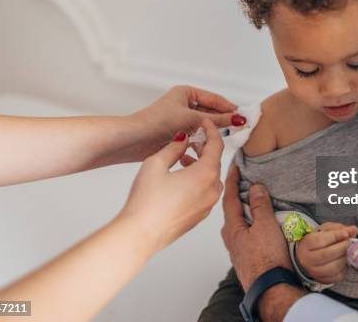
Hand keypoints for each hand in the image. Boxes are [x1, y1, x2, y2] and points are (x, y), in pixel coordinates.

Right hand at [118, 119, 223, 252]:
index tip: (204, 124)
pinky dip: (198, 180)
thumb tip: (183, 140)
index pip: (216, 145)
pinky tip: (181, 178)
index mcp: (205, 174)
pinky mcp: (199, 216)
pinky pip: (205, 192)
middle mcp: (212, 191)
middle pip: (215, 162)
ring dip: (201, 165)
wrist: (141, 234)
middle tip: (192, 139)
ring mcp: (207, 206)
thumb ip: (173, 147)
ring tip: (182, 159)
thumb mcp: (156, 164)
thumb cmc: (147, 202)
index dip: (211, 130)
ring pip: (211, 178)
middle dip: (205, 148)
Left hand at [119, 85, 240, 162]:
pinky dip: (200, 142)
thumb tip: (239, 118)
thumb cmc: (159, 123)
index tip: (244, 117)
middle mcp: (183, 104)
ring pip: (203, 127)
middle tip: (238, 130)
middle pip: (210, 113)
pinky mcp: (176, 134)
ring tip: (221, 141)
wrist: (135, 140)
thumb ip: (218, 120)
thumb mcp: (193, 119)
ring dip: (210, 134)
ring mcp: (180, 119)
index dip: (229, 108)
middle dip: (221, 122)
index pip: (214, 99)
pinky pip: (195, 136)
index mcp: (186, 92)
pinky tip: (206, 149)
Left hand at [220, 166, 291, 291]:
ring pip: (240, 222)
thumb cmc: (266, 260)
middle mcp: (231, 237)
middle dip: (239, 194)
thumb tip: (255, 187)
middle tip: (246, 180)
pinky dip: (251, 222)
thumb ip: (260, 205)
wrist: (271, 289)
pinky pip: (247, 233)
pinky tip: (261, 223)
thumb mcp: (266, 226)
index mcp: (232, 227)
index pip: (229, 197)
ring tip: (256, 199)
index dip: (232, 180)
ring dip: (246, 209)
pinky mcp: (247, 256)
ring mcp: (238, 248)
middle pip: (232, 209)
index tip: (234, 167)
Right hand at [296, 222, 357, 283]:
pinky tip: (345, 261)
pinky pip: (337, 276)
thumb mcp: (327, 230)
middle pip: (326, 254)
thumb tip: (354, 230)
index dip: (335, 237)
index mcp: (306, 244)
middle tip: (349, 242)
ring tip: (348, 252)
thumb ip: (340, 229)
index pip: (320, 241)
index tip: (346, 234)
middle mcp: (307, 259)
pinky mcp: (323, 280)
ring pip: (333, 267)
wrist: (312, 255)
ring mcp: (314, 271)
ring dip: (344, 258)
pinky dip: (345, 268)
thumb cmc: (320, 240)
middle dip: (342, 247)